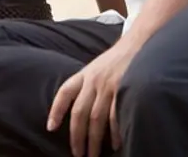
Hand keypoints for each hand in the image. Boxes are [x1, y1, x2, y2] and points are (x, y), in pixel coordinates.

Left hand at [47, 40, 133, 156]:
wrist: (137, 42)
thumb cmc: (116, 60)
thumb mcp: (96, 67)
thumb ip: (87, 84)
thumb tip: (78, 109)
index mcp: (85, 74)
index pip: (65, 92)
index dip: (56, 110)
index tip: (50, 128)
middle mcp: (94, 79)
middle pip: (79, 112)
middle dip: (77, 136)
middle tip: (77, 154)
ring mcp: (108, 84)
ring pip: (96, 118)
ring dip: (94, 140)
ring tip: (93, 155)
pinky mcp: (124, 88)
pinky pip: (116, 115)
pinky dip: (115, 132)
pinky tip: (115, 144)